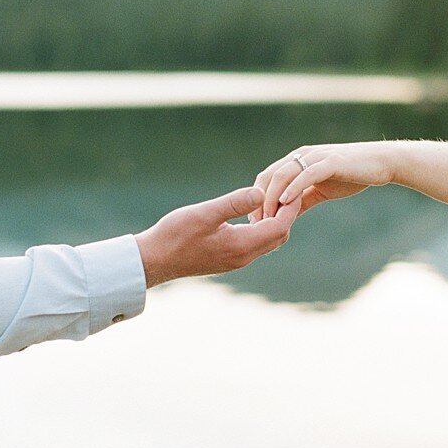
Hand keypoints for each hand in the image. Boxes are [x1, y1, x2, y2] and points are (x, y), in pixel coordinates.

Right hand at [134, 186, 299, 287]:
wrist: (154, 260)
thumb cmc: (175, 235)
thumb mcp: (205, 214)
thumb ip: (234, 203)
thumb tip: (260, 192)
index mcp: (241, 245)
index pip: (280, 227)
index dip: (290, 207)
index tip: (293, 187)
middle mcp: (243, 256)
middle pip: (279, 236)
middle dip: (286, 214)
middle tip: (284, 191)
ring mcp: (236, 260)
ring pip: (268, 242)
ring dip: (274, 222)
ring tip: (269, 199)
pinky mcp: (228, 259)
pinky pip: (255, 244)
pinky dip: (261, 228)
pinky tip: (249, 214)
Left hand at [251, 142, 397, 220]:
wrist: (381, 164)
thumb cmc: (351, 175)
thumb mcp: (320, 190)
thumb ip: (302, 200)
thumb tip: (284, 217)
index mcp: (297, 161)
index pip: (267, 177)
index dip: (257, 198)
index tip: (253, 221)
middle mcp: (302, 156)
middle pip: (269, 175)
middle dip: (259, 200)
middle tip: (255, 224)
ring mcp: (315, 157)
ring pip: (284, 174)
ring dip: (272, 197)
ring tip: (267, 218)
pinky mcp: (330, 162)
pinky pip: (306, 174)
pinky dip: (293, 187)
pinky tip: (285, 202)